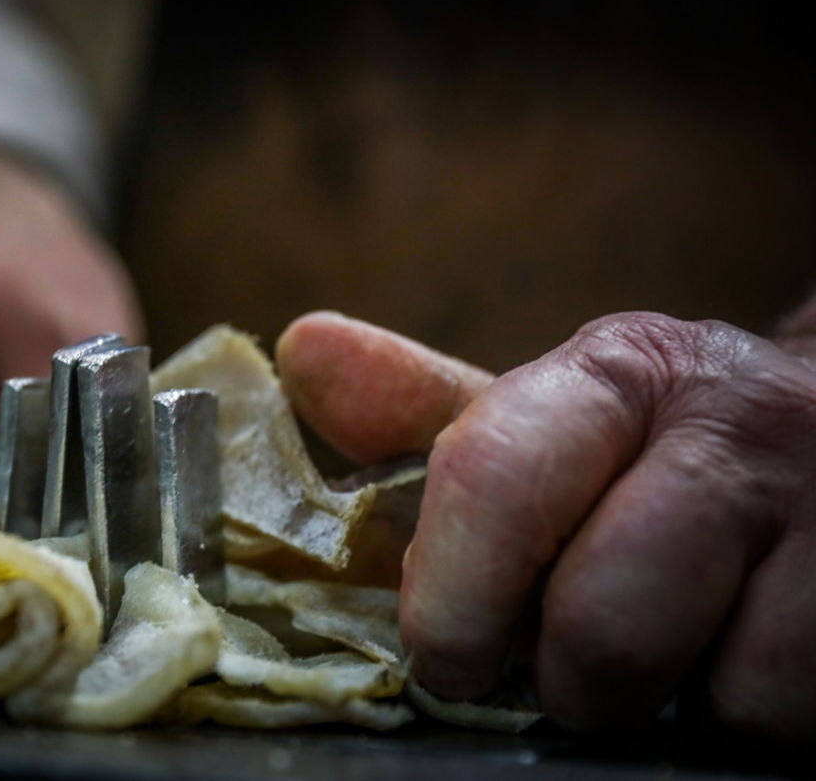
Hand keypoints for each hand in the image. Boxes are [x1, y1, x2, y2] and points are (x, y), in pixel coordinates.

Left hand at [277, 310, 815, 738]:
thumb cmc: (655, 456)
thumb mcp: (550, 424)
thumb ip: (428, 411)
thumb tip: (303, 349)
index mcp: (618, 372)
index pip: (496, 477)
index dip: (452, 598)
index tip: (445, 658)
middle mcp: (738, 426)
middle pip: (599, 627)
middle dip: (567, 679)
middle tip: (572, 664)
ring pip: (711, 695)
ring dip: (671, 701)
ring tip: (676, 641)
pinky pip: (783, 721)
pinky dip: (747, 716)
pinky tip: (740, 652)